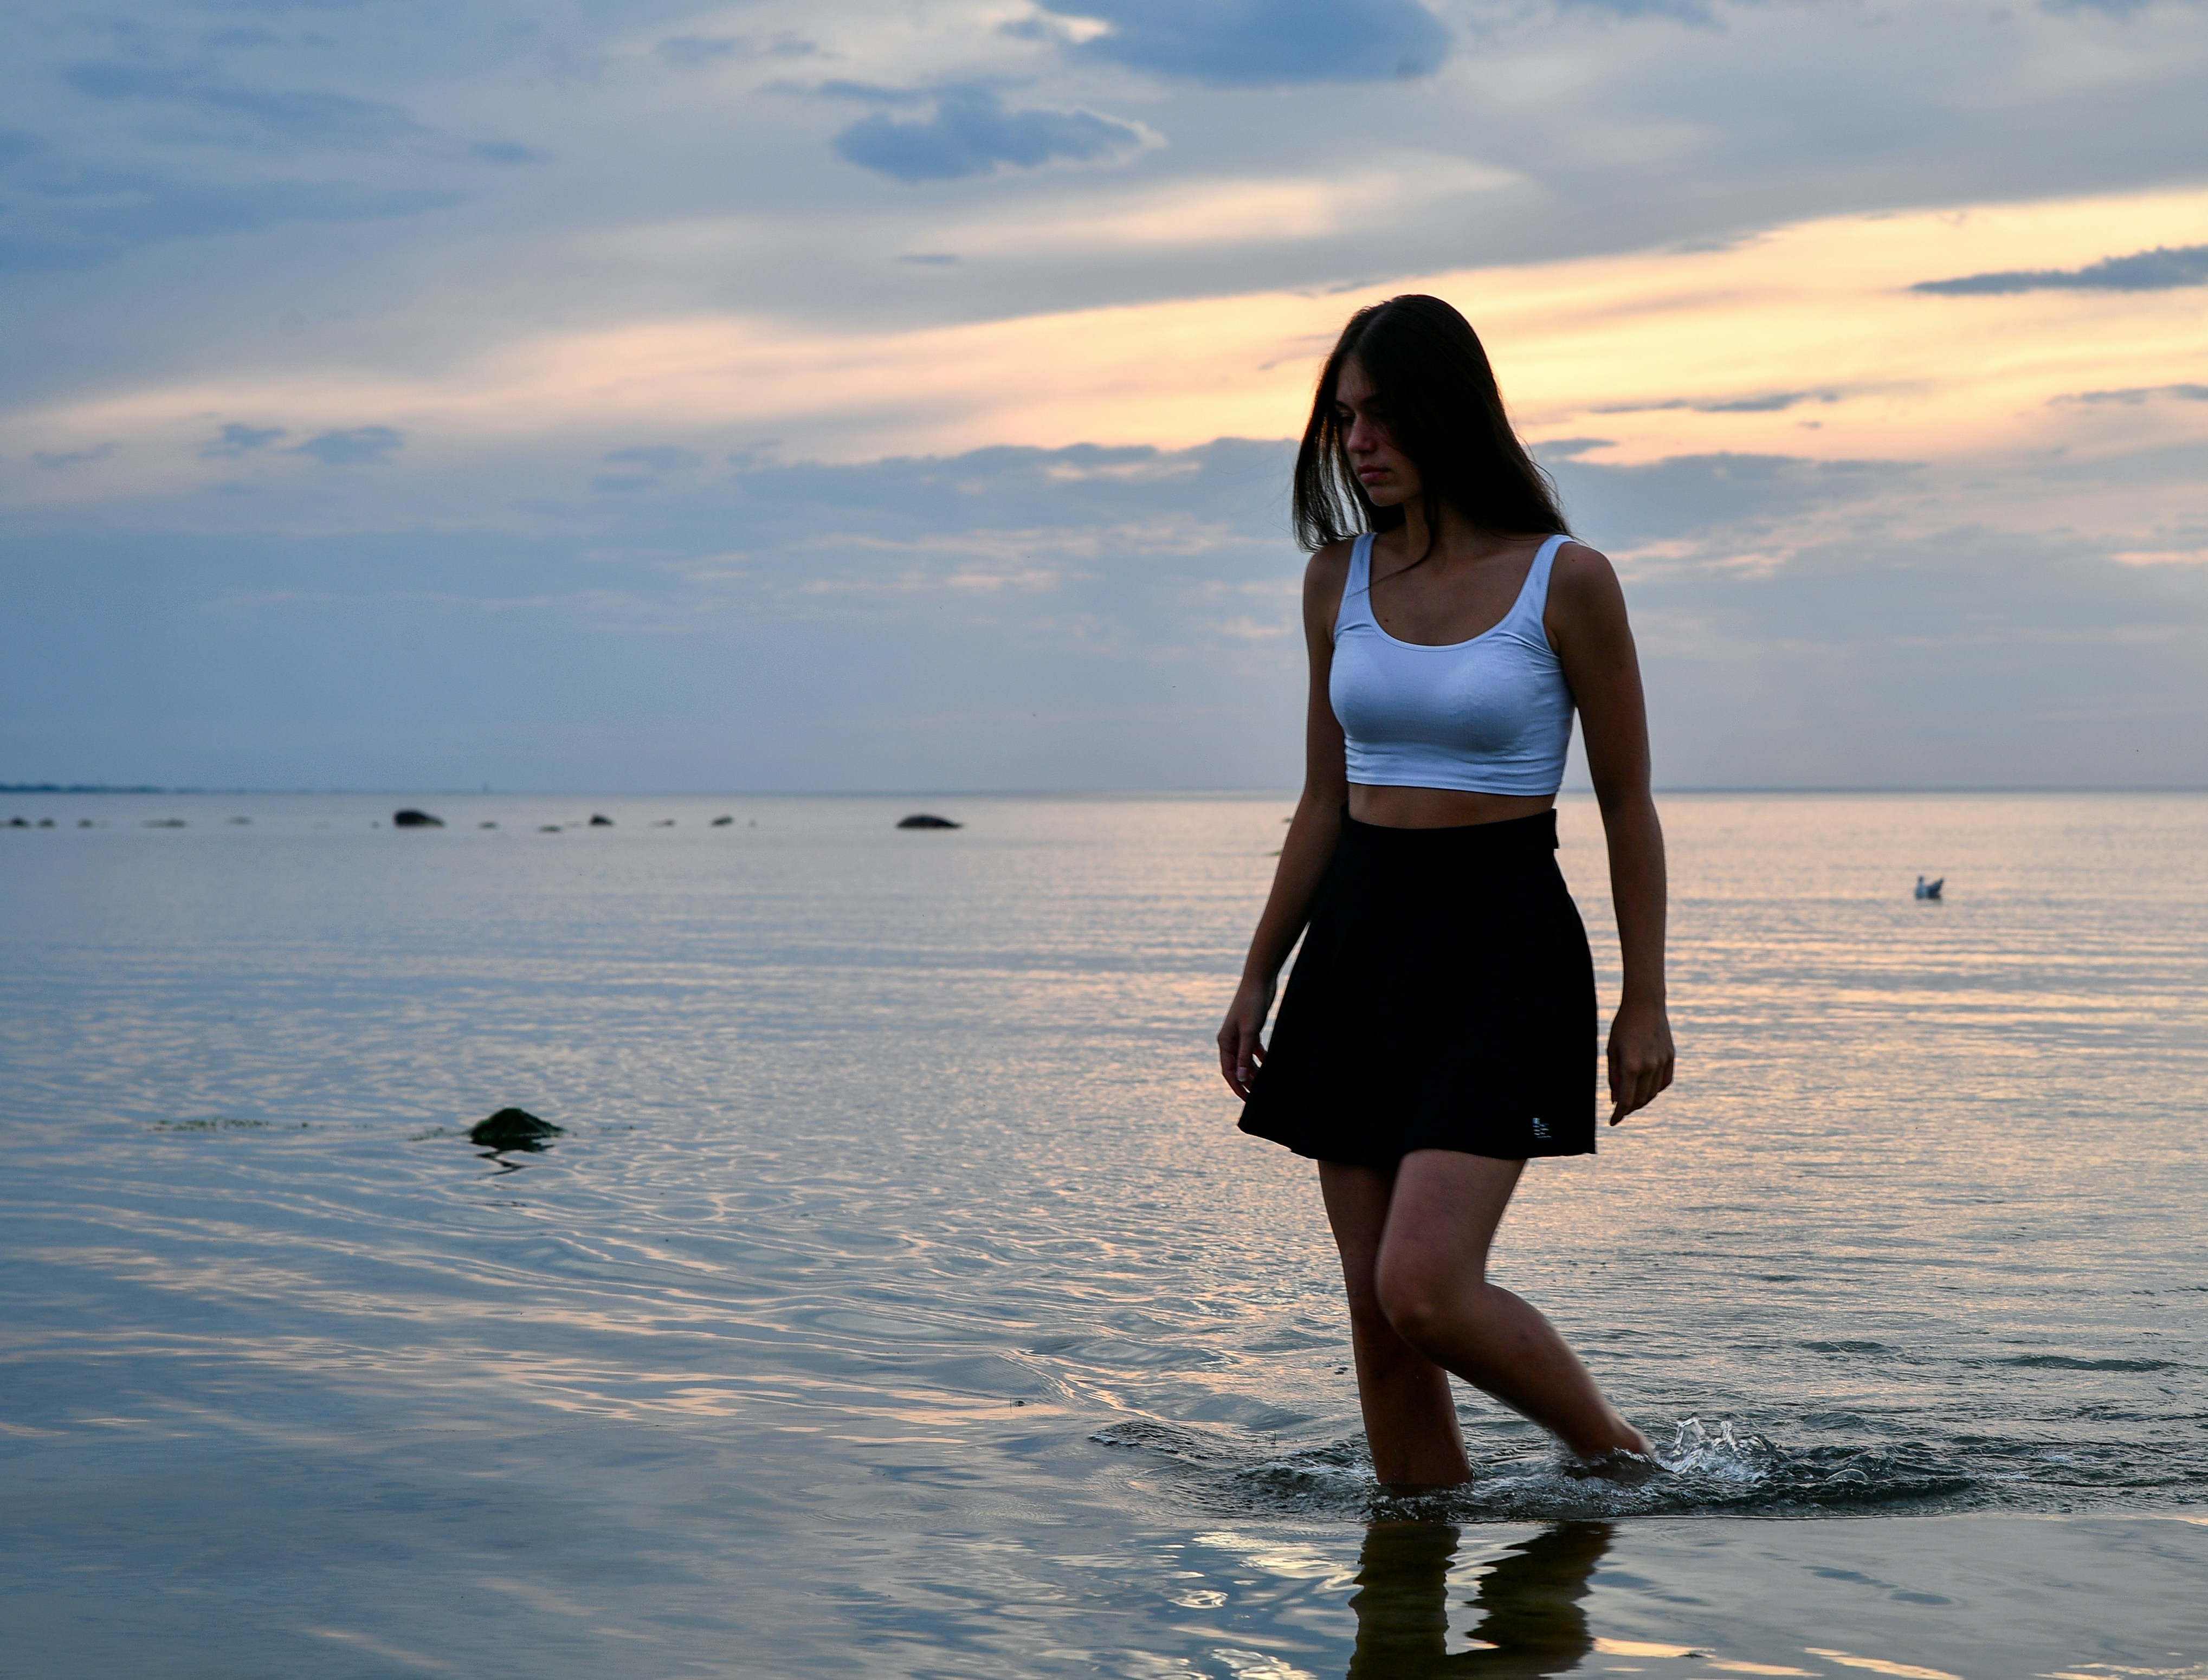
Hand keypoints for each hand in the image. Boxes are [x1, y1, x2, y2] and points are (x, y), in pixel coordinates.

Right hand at [1217, 977, 1276, 1100]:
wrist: (1259, 980)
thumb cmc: (1252, 1004)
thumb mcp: (1250, 1032)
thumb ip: (1245, 1055)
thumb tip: (1241, 1078)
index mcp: (1225, 1042)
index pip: (1229, 1071)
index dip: (1237, 1087)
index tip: (1247, 1100)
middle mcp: (1230, 1040)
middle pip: (1237, 1067)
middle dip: (1246, 1082)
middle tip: (1257, 1098)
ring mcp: (1240, 1034)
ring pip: (1246, 1059)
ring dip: (1254, 1072)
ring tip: (1264, 1085)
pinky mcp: (1251, 1029)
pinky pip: (1254, 1049)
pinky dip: (1260, 1058)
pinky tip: (1268, 1065)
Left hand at [1606, 998, 1673, 1124]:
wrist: (1645, 1004)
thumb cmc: (1622, 1026)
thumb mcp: (1612, 1051)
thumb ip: (1613, 1077)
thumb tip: (1615, 1101)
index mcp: (1631, 1065)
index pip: (1626, 1100)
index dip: (1618, 1114)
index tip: (1613, 1122)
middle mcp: (1649, 1067)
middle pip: (1640, 1099)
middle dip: (1629, 1108)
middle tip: (1620, 1111)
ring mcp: (1662, 1062)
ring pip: (1653, 1093)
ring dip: (1642, 1101)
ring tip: (1632, 1101)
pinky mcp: (1671, 1057)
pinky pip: (1664, 1082)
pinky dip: (1655, 1090)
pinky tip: (1647, 1090)